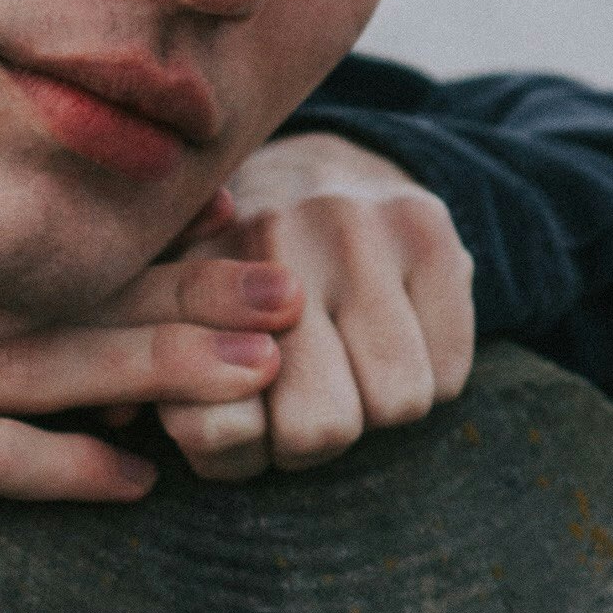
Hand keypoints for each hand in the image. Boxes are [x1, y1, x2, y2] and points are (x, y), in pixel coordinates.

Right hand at [0, 252, 301, 612]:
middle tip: (287, 289)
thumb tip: (79, 373)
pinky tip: (134, 479)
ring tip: (255, 375)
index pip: (41, 257)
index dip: (143, 242)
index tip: (238, 227)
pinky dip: (61, 465)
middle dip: (184, 288)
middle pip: (63, 298)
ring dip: (159, 366)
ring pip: (41, 365)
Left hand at [156, 133, 475, 480]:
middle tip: (307, 395)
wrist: (322, 165)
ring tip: (352, 365)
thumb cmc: (240, 280)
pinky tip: (398, 334)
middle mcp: (272, 234)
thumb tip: (165, 424)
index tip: (249, 414)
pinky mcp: (427, 227)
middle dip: (316, 438)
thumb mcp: (186, 331)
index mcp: (192, 273)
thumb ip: (177, 394)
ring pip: (395, 402)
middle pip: (321, 427)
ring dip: (377, 408)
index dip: (242, 447)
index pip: (217, 427)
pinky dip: (431, 374)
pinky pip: (447, 370)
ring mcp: (356, 223)